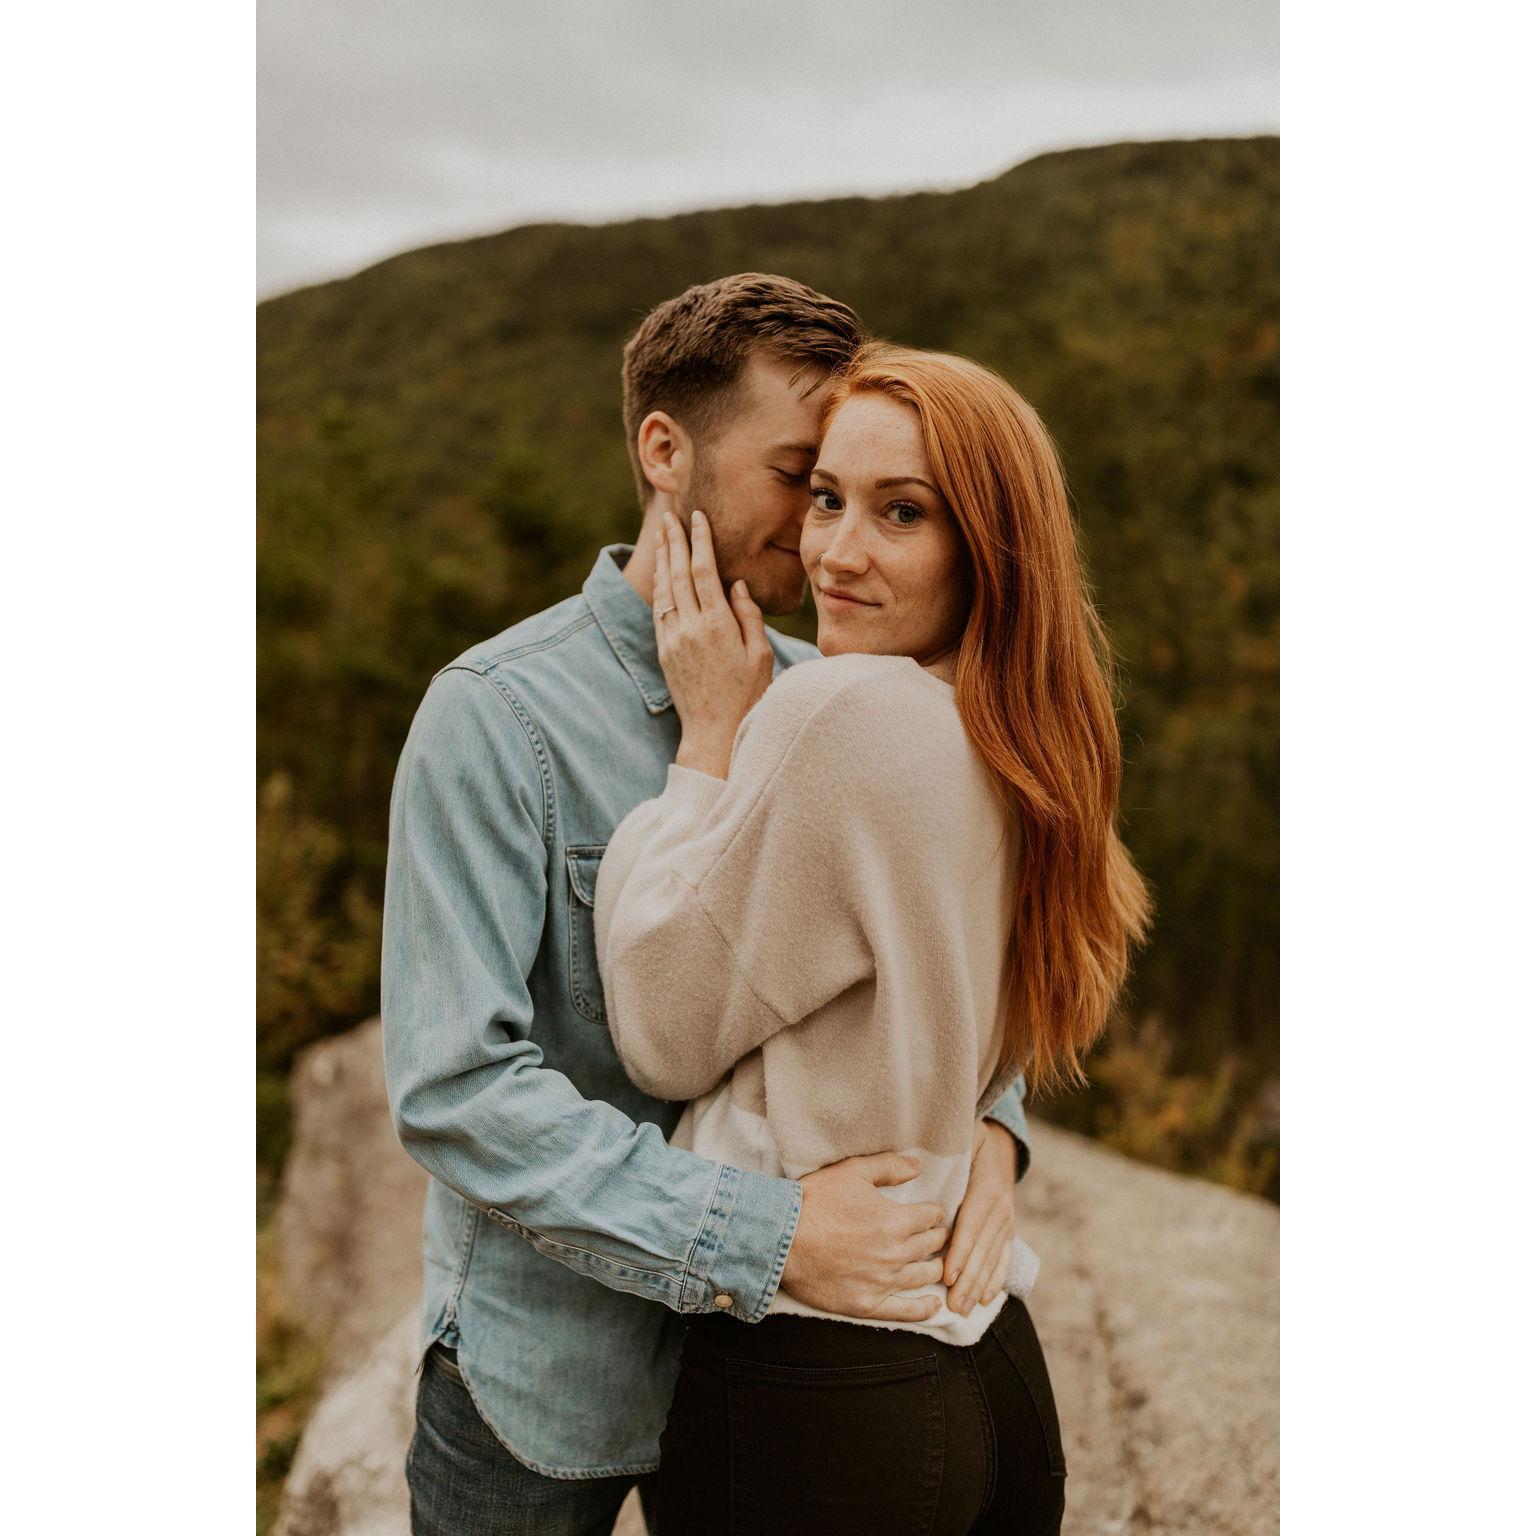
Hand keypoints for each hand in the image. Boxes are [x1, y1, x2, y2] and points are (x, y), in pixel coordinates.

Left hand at [653, 508, 773, 777]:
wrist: (714, 733)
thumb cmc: (747, 695)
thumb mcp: (760, 655)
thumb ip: (749, 616)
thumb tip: (736, 584)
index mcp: (718, 625)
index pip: (704, 571)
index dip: (699, 540)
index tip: (697, 517)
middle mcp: (690, 628)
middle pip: (677, 573)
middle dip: (673, 541)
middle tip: (669, 516)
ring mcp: (673, 640)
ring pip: (664, 590)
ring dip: (662, 561)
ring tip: (662, 537)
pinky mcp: (664, 652)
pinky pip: (658, 611)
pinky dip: (659, 587)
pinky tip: (662, 575)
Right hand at [780, 1153, 949, 1322]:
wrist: (782, 1238)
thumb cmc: (815, 1201)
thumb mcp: (852, 1172)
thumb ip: (889, 1167)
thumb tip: (919, 1166)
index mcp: (896, 1220)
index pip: (932, 1217)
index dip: (934, 1213)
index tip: (932, 1213)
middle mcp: (896, 1253)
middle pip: (931, 1246)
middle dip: (936, 1238)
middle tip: (935, 1236)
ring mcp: (883, 1281)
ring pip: (924, 1276)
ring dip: (934, 1267)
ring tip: (934, 1264)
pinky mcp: (868, 1304)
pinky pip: (906, 1311)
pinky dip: (925, 1308)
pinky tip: (934, 1304)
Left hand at [944, 1120, 1017, 1316]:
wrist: (1000, 1146)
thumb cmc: (969, 1141)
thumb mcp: (962, 1138)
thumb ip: (943, 1150)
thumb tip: (915, 1162)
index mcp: (986, 1188)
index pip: (971, 1225)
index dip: (960, 1251)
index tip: (947, 1274)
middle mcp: (1001, 1208)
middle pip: (982, 1249)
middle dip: (967, 1279)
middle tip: (952, 1303)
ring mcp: (1007, 1222)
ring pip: (992, 1259)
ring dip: (978, 1286)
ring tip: (962, 1308)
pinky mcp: (1008, 1231)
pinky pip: (1003, 1259)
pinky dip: (995, 1280)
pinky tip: (985, 1299)